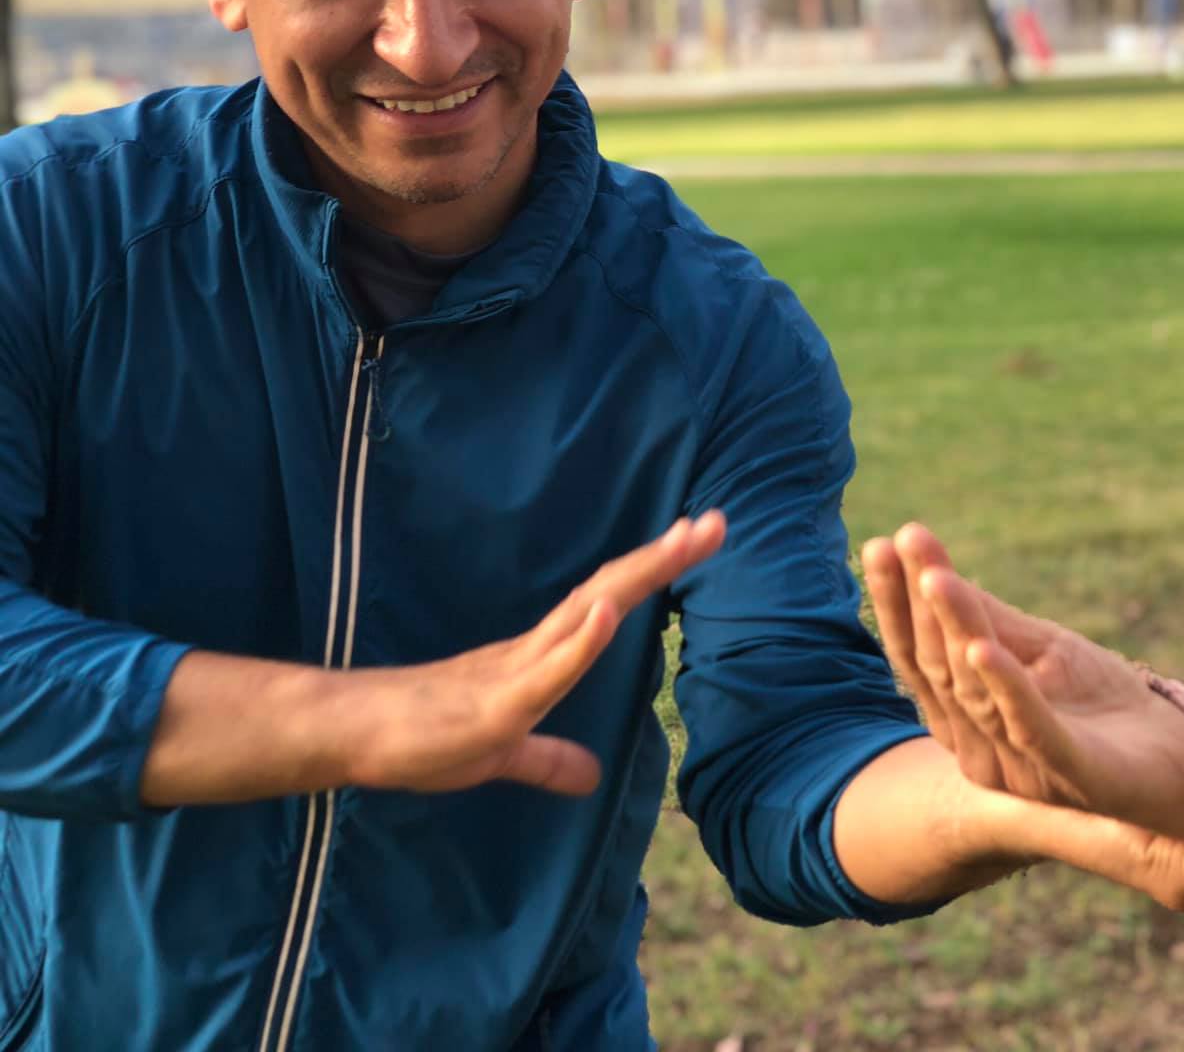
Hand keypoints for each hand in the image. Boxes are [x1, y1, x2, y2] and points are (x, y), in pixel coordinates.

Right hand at [339, 513, 723, 795]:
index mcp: (541, 656)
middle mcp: (535, 649)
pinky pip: (544, 670)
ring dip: (637, 577)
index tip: (700, 537)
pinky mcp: (494, 705)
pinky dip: (580, 640)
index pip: (608, 602)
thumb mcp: (502, 756)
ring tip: (682, 543)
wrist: (348, 736)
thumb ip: (548, 760)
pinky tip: (606, 612)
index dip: (655, 571)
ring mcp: (516, 671)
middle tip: (718, 522)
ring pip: (586, 614)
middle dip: (665, 558)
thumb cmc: (418, 738)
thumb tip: (592, 778)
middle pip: (610, 591)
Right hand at [863, 523, 1183, 837]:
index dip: (898, 602)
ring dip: (957, 630)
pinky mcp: (1074, 775)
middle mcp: (983, 749)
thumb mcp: (1043, 650)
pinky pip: (1031, 728)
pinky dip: (1007, 687)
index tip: (881, 543)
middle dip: (915, 604)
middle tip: (898, 542)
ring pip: (978, 693)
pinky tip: (983, 648)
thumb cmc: (1105, 707)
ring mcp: (1025, 767)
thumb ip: (990, 622)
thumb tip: (932, 571)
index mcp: (971, 720)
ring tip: (936, 578)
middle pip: (939, 670)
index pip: (920, 656)